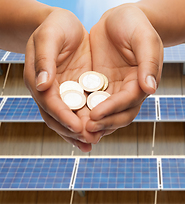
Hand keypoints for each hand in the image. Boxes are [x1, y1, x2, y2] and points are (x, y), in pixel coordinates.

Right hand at [24, 9, 100, 151]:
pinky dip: (87, 122)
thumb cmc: (55, 27)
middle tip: (89, 141)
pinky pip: (80, 110)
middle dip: (72, 131)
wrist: (64, 25)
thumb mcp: (49, 37)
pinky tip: (97, 131)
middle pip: (58, 117)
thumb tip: (43, 85)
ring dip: (79, 133)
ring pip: (69, 118)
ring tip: (92, 143)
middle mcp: (50, 91)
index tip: (77, 128)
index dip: (63, 117)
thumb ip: (45, 59)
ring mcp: (63, 93)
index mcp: (39, 81)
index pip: (50, 104)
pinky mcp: (76, 91)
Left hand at [86, 4, 162, 135]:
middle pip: (119, 114)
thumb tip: (150, 88)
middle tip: (86, 129)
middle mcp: (127, 90)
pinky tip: (73, 117)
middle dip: (104, 123)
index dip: (113, 109)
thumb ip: (148, 62)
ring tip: (79, 130)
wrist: (117, 20)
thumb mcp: (144, 39)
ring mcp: (113, 90)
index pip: (128, 101)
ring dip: (94, 124)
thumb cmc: (133, 24)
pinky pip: (92, 103)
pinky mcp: (99, 87)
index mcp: (141, 82)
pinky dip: (85, 112)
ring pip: (106, 114)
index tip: (96, 114)